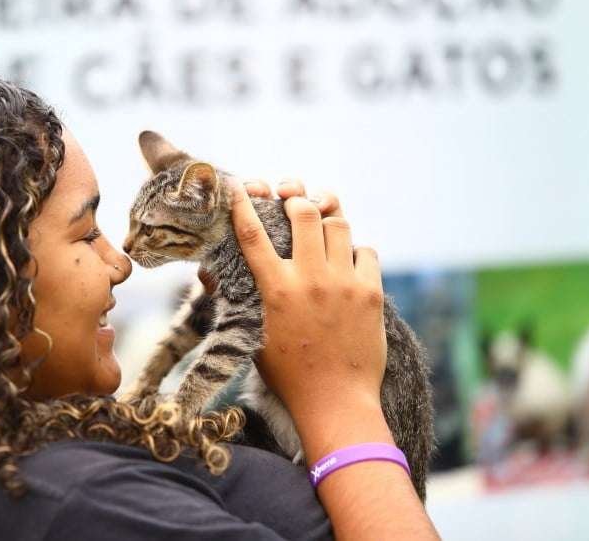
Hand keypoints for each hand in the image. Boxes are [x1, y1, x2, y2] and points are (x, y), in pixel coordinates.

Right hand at [227, 179, 390, 459]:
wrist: (335, 403)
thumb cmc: (288, 375)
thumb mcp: (254, 335)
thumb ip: (242, 299)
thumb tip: (217, 274)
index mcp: (275, 290)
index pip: (252, 234)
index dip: (242, 203)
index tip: (237, 184)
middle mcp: (309, 280)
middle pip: (304, 213)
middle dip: (297, 201)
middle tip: (294, 206)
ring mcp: (343, 284)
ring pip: (339, 224)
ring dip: (327, 221)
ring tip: (322, 231)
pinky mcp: (371, 293)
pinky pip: (366, 251)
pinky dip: (355, 251)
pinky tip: (347, 265)